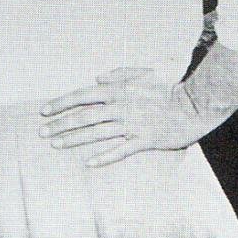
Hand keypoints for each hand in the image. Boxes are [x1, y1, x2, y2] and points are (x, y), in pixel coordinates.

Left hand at [38, 66, 208, 166]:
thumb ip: (118, 74)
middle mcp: (120, 107)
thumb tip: (96, 77)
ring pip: (97, 133)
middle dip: (60, 124)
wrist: (194, 105)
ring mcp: (132, 124)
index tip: (44, 111)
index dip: (61, 103)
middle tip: (42, 132)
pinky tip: (89, 163)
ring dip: (75, 139)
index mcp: (117, 90)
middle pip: (84, 116)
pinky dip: (104, 157)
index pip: (82, 96)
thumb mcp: (142, 74)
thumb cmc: (168, 87)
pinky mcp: (145, 140)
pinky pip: (121, 150)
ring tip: (56, 145)